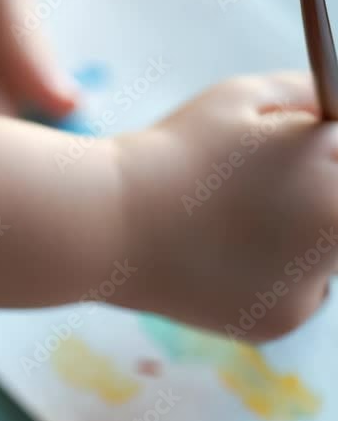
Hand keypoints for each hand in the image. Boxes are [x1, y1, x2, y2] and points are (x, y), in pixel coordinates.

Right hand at [115, 72, 336, 341]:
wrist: (105, 224)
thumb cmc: (173, 154)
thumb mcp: (247, 96)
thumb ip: (316, 97)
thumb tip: (335, 115)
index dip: (327, 152)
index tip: (310, 147)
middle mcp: (336, 245)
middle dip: (322, 191)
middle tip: (268, 182)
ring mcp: (308, 291)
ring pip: (330, 253)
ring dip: (306, 233)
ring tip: (240, 215)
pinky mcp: (278, 324)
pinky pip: (297, 290)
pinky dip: (274, 273)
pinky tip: (225, 252)